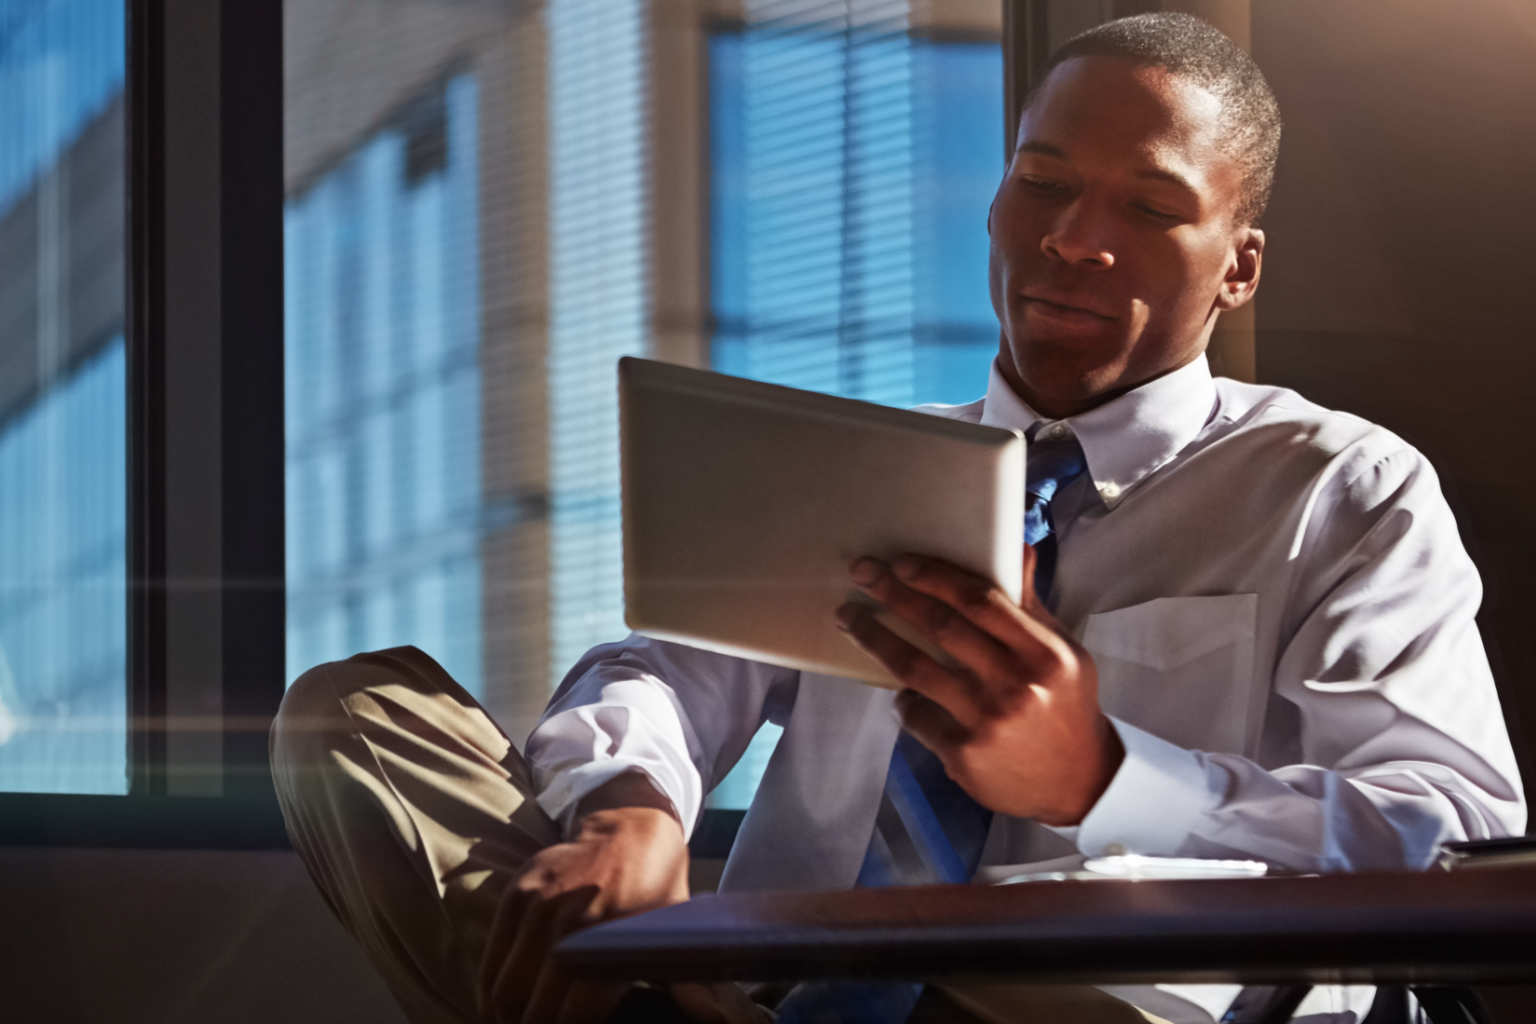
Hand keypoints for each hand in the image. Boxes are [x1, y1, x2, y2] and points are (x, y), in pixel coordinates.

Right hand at [479, 772, 689, 1022]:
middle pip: (532, 1008)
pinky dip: (490, 989)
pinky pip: (491, 956)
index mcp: (611, 939)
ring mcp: (538, 905)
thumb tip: (706, 1015)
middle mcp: (569, 923)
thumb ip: (686, 979)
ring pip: (504, 987)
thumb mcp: (677, 930)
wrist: (630, 827)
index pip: (571, 1015)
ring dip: (505, 1017)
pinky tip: (500, 1007)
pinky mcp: (517, 892)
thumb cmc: (658, 890)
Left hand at [836, 548, 1123, 825]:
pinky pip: (915, 714)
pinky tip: (899, 689)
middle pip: (942, 627)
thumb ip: (1031, 603)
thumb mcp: (1062, 651)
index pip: (981, 601)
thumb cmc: (1064, 705)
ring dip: (876, 638)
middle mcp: (1016, 684)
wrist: (1078, 782)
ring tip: (850, 618)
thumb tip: (1016, 546)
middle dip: (895, 595)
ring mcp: (986, 721)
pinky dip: (903, 698)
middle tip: (863, 572)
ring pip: (916, 669)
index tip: (902, 562)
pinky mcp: (962, 754)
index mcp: (1044, 653)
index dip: (936, 577)